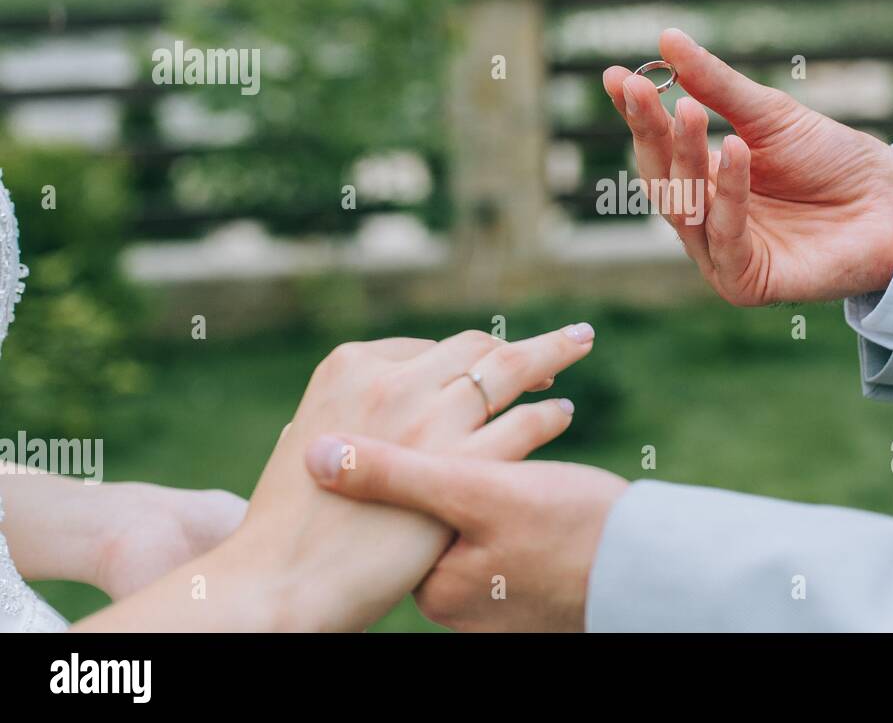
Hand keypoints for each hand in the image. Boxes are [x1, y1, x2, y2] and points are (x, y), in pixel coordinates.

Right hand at [74, 324, 594, 631]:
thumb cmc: (289, 523)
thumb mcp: (310, 443)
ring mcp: (429, 418)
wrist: (282, 579)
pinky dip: (548, 414)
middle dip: (518, 346)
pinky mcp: (460, 464)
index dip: (468, 354)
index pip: (430, 347)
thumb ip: (350, 418)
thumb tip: (372, 414)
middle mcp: (394, 380)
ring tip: (577, 347)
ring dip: (549, 356)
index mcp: (350, 366)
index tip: (493, 358)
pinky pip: (523, 425)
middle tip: (557, 347)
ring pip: (509, 371)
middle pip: (475, 348)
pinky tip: (562, 413)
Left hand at [308, 438, 626, 631]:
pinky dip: (521, 509)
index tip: (446, 413)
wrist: (655, 574)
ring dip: (495, 480)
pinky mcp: (530, 593)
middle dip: (463, 464)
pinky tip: (553, 499)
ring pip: (476, 517)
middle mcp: (455, 603)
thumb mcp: (478, 493)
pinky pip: (509, 537)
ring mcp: (495, 604)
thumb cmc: (571, 531)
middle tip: (507, 457)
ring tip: (537, 480)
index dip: (423, 442)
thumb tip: (315, 456)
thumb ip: (396, 475)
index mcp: (431, 582)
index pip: (406, 498)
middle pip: (439, 511)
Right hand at [604, 28, 892, 303]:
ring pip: (686, 207)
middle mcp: (703, 220)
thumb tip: (666, 38)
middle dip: (650, 132)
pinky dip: (729, 194)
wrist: (892, 203)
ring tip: (691, 111)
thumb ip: (715, 85)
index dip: (636, 113)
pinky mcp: (744, 282)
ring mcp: (719, 254)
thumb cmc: (830, 160)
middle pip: (662, 177)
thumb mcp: (768, 114)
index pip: (658, 145)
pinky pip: (725, 236)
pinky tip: (735, 151)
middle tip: (643, 90)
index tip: (614, 77)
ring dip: (687, 156)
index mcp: (702, 182)